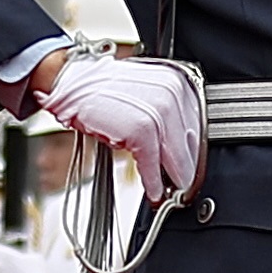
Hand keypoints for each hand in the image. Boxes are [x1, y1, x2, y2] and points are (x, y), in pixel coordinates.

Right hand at [38, 54, 203, 205]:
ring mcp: (157, 109)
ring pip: (175, 153)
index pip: (198, 122)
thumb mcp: (145, 93)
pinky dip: (153, 180)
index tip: (193, 166)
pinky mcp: (140, 128)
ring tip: (172, 191)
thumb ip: (168, 114)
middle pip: (190, 139)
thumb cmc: (104, 89)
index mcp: (177, 81)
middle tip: (184, 183)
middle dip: (187, 166)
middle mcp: (171, 92)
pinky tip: (154, 190)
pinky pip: (152, 161)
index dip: (195, 149)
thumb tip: (181, 145)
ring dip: (173, 177)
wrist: (73, 84)